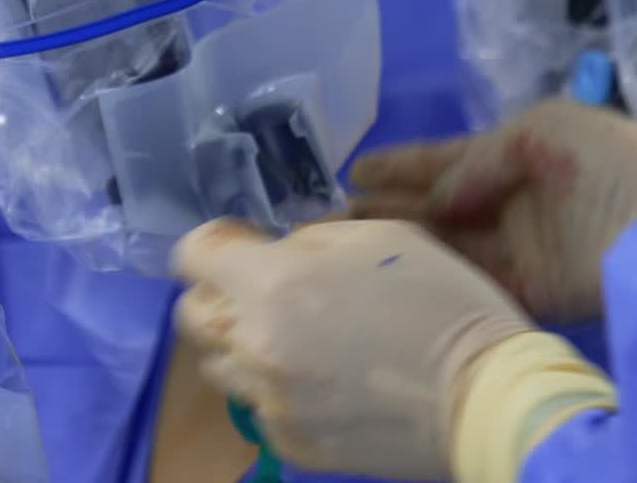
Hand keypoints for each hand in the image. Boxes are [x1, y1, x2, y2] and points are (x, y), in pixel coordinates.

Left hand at [172, 219, 531, 480]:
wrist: (490, 399)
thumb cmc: (437, 299)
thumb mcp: (372, 236)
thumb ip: (305, 240)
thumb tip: (274, 253)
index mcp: (270, 283)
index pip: (190, 256)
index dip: (213, 245)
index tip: (244, 246)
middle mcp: (255, 344)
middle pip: (192, 313)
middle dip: (217, 294)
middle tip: (264, 290)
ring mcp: (270, 401)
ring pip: (217, 364)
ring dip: (240, 344)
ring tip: (293, 338)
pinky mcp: (293, 443)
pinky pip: (256, 408)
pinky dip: (271, 390)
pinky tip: (318, 380)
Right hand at [351, 100, 636, 322]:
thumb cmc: (608, 164)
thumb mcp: (540, 133)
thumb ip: (477, 163)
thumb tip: (438, 203)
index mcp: (513, 155)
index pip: (442, 159)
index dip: (399, 164)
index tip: (352, 168)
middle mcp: (508, 202)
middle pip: (433, 206)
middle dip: (383, 206)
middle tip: (330, 213)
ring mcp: (519, 249)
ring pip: (442, 245)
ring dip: (395, 242)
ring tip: (342, 240)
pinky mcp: (530, 293)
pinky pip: (470, 283)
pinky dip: (431, 278)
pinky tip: (389, 271)